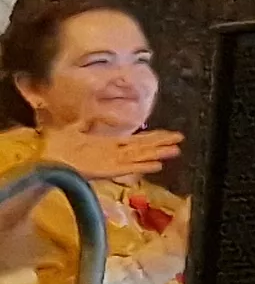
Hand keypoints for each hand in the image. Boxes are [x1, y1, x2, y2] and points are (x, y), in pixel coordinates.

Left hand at [38, 127, 177, 183]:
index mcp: (108, 143)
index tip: (171, 134)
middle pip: (143, 147)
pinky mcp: (107, 171)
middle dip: (162, 143)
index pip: (137, 139)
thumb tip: (110, 112)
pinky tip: (157, 165)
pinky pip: (128, 168)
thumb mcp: (76, 125)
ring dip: (157, 154)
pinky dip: (142, 166)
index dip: (154, 136)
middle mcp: (114, 153)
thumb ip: (93, 118)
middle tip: (181, 140)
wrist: (45, 158)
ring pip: (140, 157)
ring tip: (176, 152)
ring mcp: (112, 162)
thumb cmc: (57, 144)